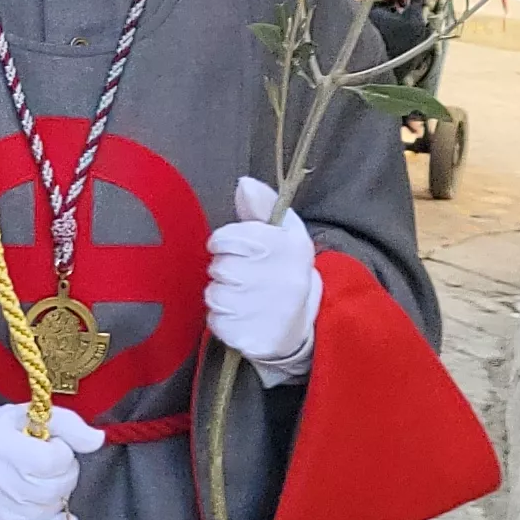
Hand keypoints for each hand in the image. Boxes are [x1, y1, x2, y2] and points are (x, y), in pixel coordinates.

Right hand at [0, 391, 109, 519]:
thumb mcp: (28, 414)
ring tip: (42, 481)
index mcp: (0, 445)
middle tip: (51, 465)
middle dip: (64, 475)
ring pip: (50, 509)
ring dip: (57, 495)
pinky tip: (58, 512)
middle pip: (55, 488)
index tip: (51, 446)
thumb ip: (68, 424)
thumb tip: (97, 440)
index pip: (55, 461)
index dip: (63, 452)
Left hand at [205, 176, 320, 384]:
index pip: (226, 238)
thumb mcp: (284, 233)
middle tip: (246, 277)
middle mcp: (279, 279)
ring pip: (214, 294)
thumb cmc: (285, 269)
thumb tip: (243, 183)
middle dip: (226, 270)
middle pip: (219, 267)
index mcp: (288, 247)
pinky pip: (215, 321)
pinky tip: (244, 316)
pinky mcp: (251, 336)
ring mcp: (266, 311)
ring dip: (223, 295)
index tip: (239, 250)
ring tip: (246, 296)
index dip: (225, 243)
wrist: (305, 323)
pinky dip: (223, 318)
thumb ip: (262, 206)